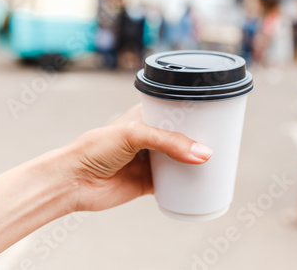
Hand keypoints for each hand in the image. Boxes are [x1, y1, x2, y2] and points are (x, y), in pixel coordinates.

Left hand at [61, 104, 212, 211]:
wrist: (73, 181)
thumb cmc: (95, 148)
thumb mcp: (134, 135)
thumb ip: (169, 142)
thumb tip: (204, 154)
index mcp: (145, 117)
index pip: (176, 110)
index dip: (195, 113)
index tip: (217, 116)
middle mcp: (150, 138)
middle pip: (182, 137)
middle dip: (200, 140)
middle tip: (223, 141)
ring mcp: (150, 161)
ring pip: (180, 160)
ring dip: (196, 162)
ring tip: (219, 161)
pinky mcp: (148, 182)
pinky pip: (174, 184)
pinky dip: (187, 185)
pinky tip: (203, 183)